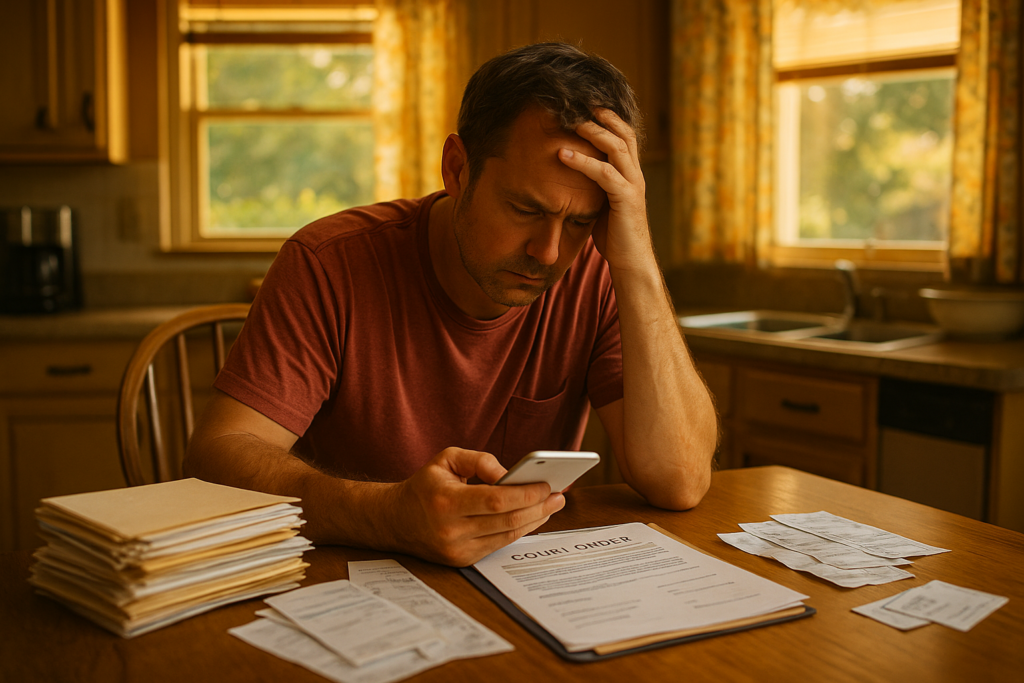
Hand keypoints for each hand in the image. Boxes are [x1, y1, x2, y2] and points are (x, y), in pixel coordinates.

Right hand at [386, 448, 564, 565]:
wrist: (395, 521)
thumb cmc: (425, 486)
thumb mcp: (446, 459)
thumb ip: (480, 460)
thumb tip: (510, 474)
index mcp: (445, 502)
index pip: (496, 500)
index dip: (526, 494)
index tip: (547, 485)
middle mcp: (451, 530)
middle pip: (508, 521)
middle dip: (539, 508)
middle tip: (559, 495)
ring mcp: (458, 550)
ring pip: (508, 536)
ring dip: (535, 520)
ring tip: (552, 505)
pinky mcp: (463, 560)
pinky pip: (500, 544)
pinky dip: (519, 530)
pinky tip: (533, 517)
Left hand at [557, 108, 653, 272]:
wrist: (631, 262)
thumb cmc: (614, 236)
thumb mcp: (601, 205)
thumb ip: (593, 187)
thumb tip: (569, 178)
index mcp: (631, 174)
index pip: (624, 136)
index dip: (608, 119)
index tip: (586, 106)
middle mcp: (636, 175)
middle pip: (623, 133)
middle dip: (602, 116)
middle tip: (578, 103)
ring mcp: (633, 185)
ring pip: (616, 147)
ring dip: (592, 132)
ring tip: (570, 122)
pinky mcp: (626, 198)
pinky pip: (604, 173)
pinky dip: (582, 162)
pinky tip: (562, 155)